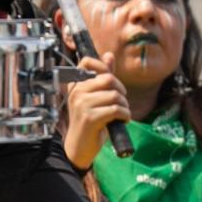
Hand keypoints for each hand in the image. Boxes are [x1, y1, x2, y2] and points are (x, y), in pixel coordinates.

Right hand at [63, 54, 130, 170]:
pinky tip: (123, 120)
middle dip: (121, 90)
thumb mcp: (95, 97)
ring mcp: (82, 105)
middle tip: (121, 101)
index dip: (104, 67)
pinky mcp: (90, 118)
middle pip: (108, 78)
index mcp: (76, 85)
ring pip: (115, 95)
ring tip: (121, 113)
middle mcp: (76, 92)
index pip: (87, 62)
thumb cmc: (89, 120)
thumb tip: (109, 55)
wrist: (80, 147)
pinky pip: (116, 109)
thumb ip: (102, 77)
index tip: (111, 82)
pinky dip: (125, 115)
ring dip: (124, 105)